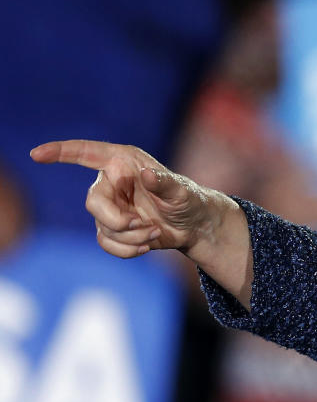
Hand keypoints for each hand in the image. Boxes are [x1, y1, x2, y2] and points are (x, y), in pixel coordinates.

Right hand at [29, 140, 215, 257]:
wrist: (194, 226)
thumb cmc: (189, 200)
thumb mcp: (184, 192)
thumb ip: (166, 184)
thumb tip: (147, 175)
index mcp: (124, 162)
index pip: (85, 153)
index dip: (60, 152)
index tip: (38, 154)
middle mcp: (112, 182)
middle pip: (93, 203)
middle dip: (117, 220)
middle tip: (144, 224)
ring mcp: (110, 207)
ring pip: (102, 227)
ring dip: (130, 236)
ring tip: (154, 232)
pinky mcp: (112, 228)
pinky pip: (107, 243)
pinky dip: (127, 249)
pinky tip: (146, 246)